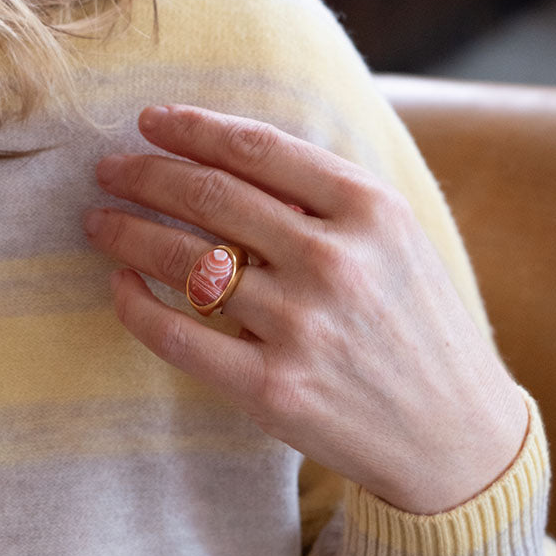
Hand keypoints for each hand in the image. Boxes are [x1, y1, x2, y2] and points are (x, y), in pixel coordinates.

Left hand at [83, 105, 527, 513]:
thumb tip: (229, 159)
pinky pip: (178, 335)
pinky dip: (134, 306)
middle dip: (145, 174)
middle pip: (211, 196)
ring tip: (99, 220)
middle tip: (109, 168)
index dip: (193, 127)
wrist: (456, 435)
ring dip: (127, 232)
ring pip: (184, 261)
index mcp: (371, 210)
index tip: (151, 121)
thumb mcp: (399, 241)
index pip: (259, 149)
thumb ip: (328, 198)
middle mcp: (334, 261)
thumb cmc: (422, 328)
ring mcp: (301, 327)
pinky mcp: (272, 389)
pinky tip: (119, 286)